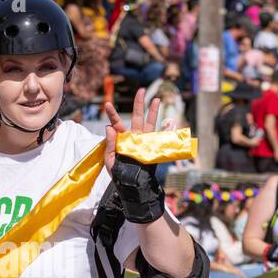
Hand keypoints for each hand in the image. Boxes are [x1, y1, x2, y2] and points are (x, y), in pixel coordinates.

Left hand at [103, 90, 166, 223]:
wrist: (131, 186)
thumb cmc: (118, 174)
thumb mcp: (110, 160)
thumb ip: (109, 144)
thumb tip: (109, 127)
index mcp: (122, 139)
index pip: (116, 123)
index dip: (112, 114)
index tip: (106, 104)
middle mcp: (134, 137)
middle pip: (136, 117)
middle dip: (139, 104)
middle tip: (141, 90)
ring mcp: (144, 142)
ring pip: (150, 123)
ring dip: (154, 112)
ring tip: (157, 100)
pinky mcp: (153, 149)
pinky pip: (160, 138)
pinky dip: (166, 131)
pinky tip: (170, 122)